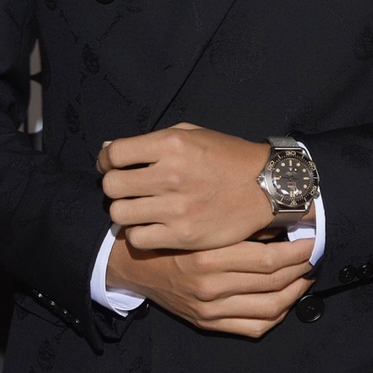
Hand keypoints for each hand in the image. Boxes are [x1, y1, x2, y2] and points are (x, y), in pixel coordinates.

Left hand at [98, 123, 271, 249]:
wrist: (266, 186)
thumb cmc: (227, 157)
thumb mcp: (192, 134)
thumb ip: (151, 141)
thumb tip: (109, 149)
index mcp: (172, 144)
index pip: (115, 154)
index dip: (106, 160)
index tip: (112, 165)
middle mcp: (171, 175)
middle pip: (112, 186)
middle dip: (113, 186)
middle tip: (126, 188)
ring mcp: (176, 208)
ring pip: (120, 214)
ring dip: (124, 211)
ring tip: (137, 208)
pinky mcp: (183, 235)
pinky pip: (138, 238)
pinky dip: (138, 233)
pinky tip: (150, 225)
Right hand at [107, 230, 315, 338]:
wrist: (133, 264)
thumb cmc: (169, 235)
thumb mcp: (200, 222)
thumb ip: (236, 225)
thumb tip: (280, 222)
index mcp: (208, 257)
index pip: (268, 260)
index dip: (297, 251)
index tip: (312, 239)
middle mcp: (210, 287)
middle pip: (273, 282)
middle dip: (301, 267)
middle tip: (314, 253)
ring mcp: (209, 310)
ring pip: (269, 307)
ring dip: (295, 292)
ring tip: (306, 275)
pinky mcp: (207, 323)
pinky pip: (253, 327)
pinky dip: (277, 315)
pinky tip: (286, 300)